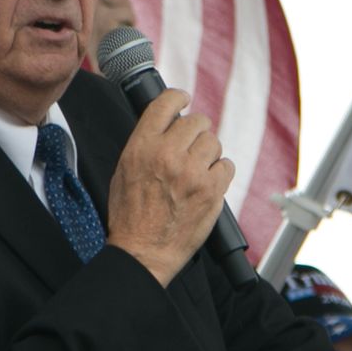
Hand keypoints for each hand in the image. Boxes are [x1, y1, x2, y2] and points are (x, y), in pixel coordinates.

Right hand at [104, 88, 232, 285]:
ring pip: (213, 142)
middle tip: (191, 147)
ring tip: (196, 170)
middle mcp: (168, 155)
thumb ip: (145, 144)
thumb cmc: (130, 216)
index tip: (185, 100)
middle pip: (197, 121)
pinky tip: (207, 184)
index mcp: (142, 147)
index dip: (179, 98)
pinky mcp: (212, 191)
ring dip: (208, 153)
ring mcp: (192, 173)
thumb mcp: (124, 170)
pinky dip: (220, 173)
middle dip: (196, 131)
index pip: (166, 103)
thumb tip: (168, 124)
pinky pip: (227, 166)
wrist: (143, 252)